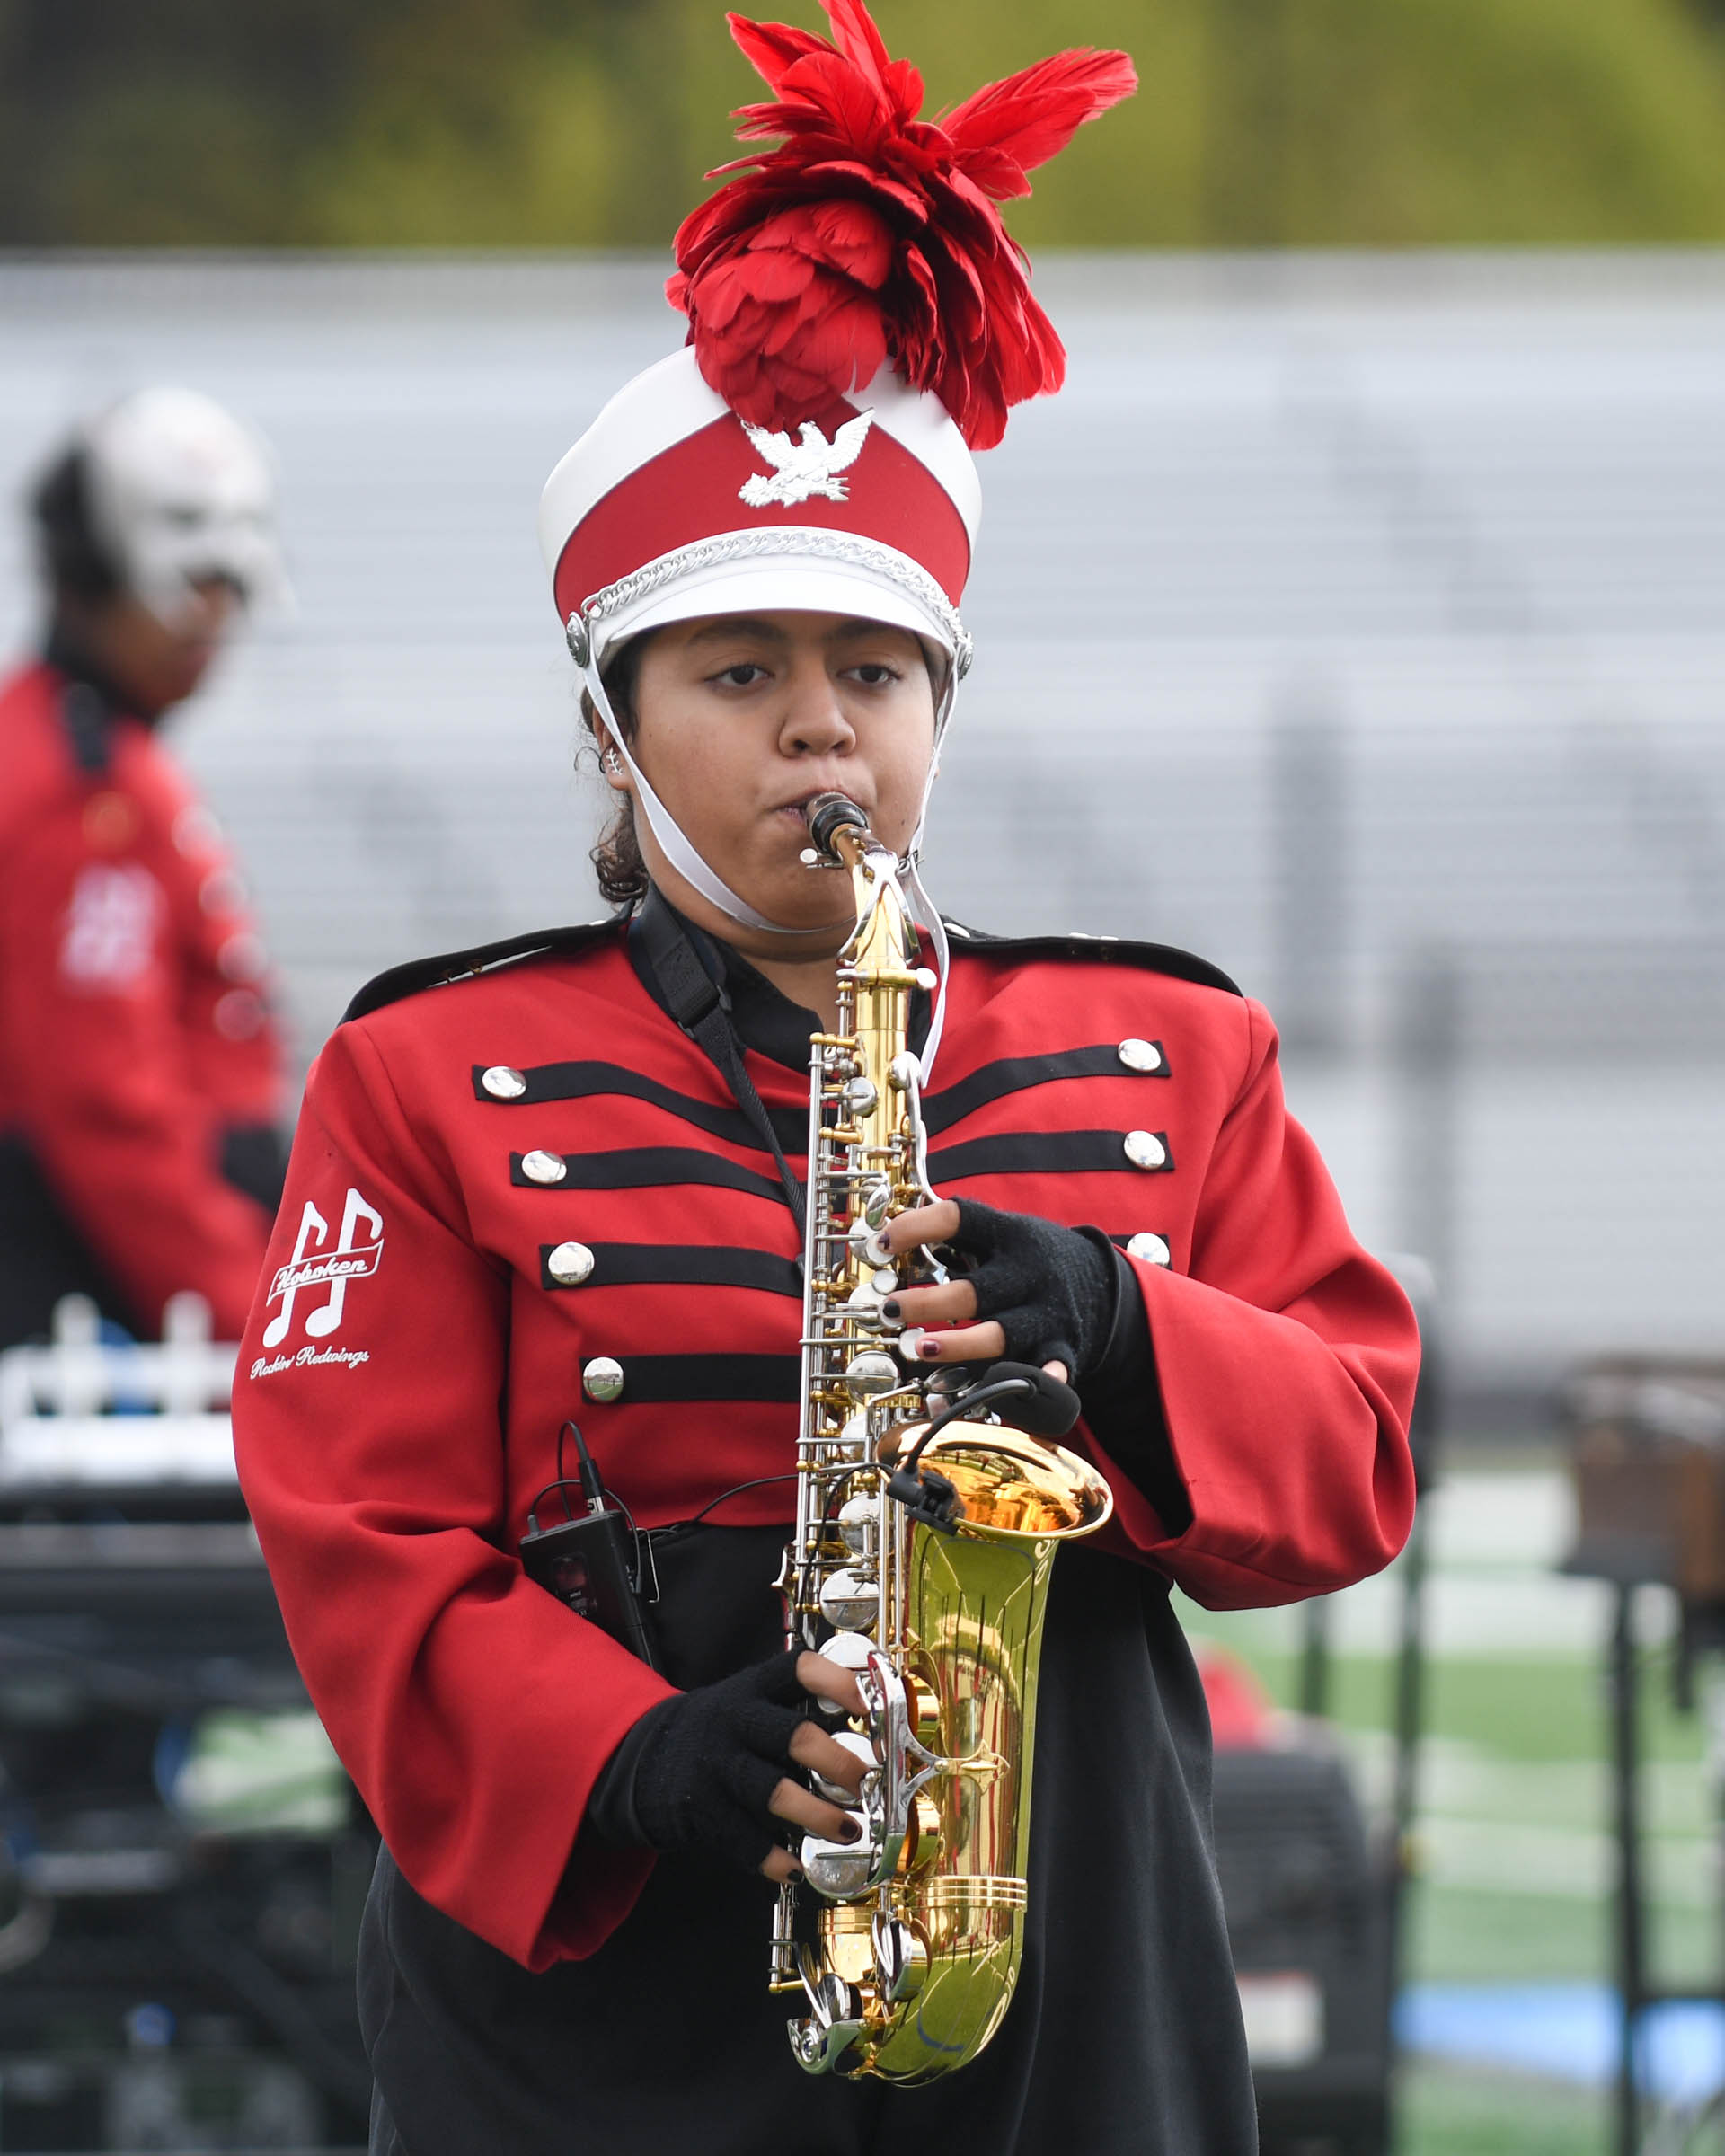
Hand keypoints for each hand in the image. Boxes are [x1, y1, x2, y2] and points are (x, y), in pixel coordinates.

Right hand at [628, 1649, 869, 1881]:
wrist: (649, 1758)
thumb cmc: (723, 1731)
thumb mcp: (750, 1701)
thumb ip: (797, 1710)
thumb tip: (872, 1733)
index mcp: (754, 1688)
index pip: (799, 1670)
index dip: (837, 1683)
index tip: (867, 1705)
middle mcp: (736, 1721)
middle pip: (795, 1737)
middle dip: (839, 1763)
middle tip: (867, 1783)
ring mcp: (718, 1766)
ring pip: (774, 1793)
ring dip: (819, 1815)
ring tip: (849, 1830)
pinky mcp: (703, 1809)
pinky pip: (744, 1838)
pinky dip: (775, 1858)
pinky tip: (797, 1867)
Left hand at [874, 1198, 1119, 1384]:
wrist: (1102, 1283)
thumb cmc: (1031, 1259)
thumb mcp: (1003, 1233)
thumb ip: (955, 1237)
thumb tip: (885, 1240)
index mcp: (1009, 1234)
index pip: (958, 1219)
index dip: (916, 1228)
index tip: (881, 1243)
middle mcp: (1028, 1272)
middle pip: (974, 1290)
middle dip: (927, 1303)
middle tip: (889, 1308)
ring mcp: (1046, 1312)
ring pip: (1000, 1335)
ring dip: (958, 1345)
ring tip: (921, 1348)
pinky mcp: (1062, 1347)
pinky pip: (1048, 1367)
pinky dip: (1037, 1379)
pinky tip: (1015, 1387)